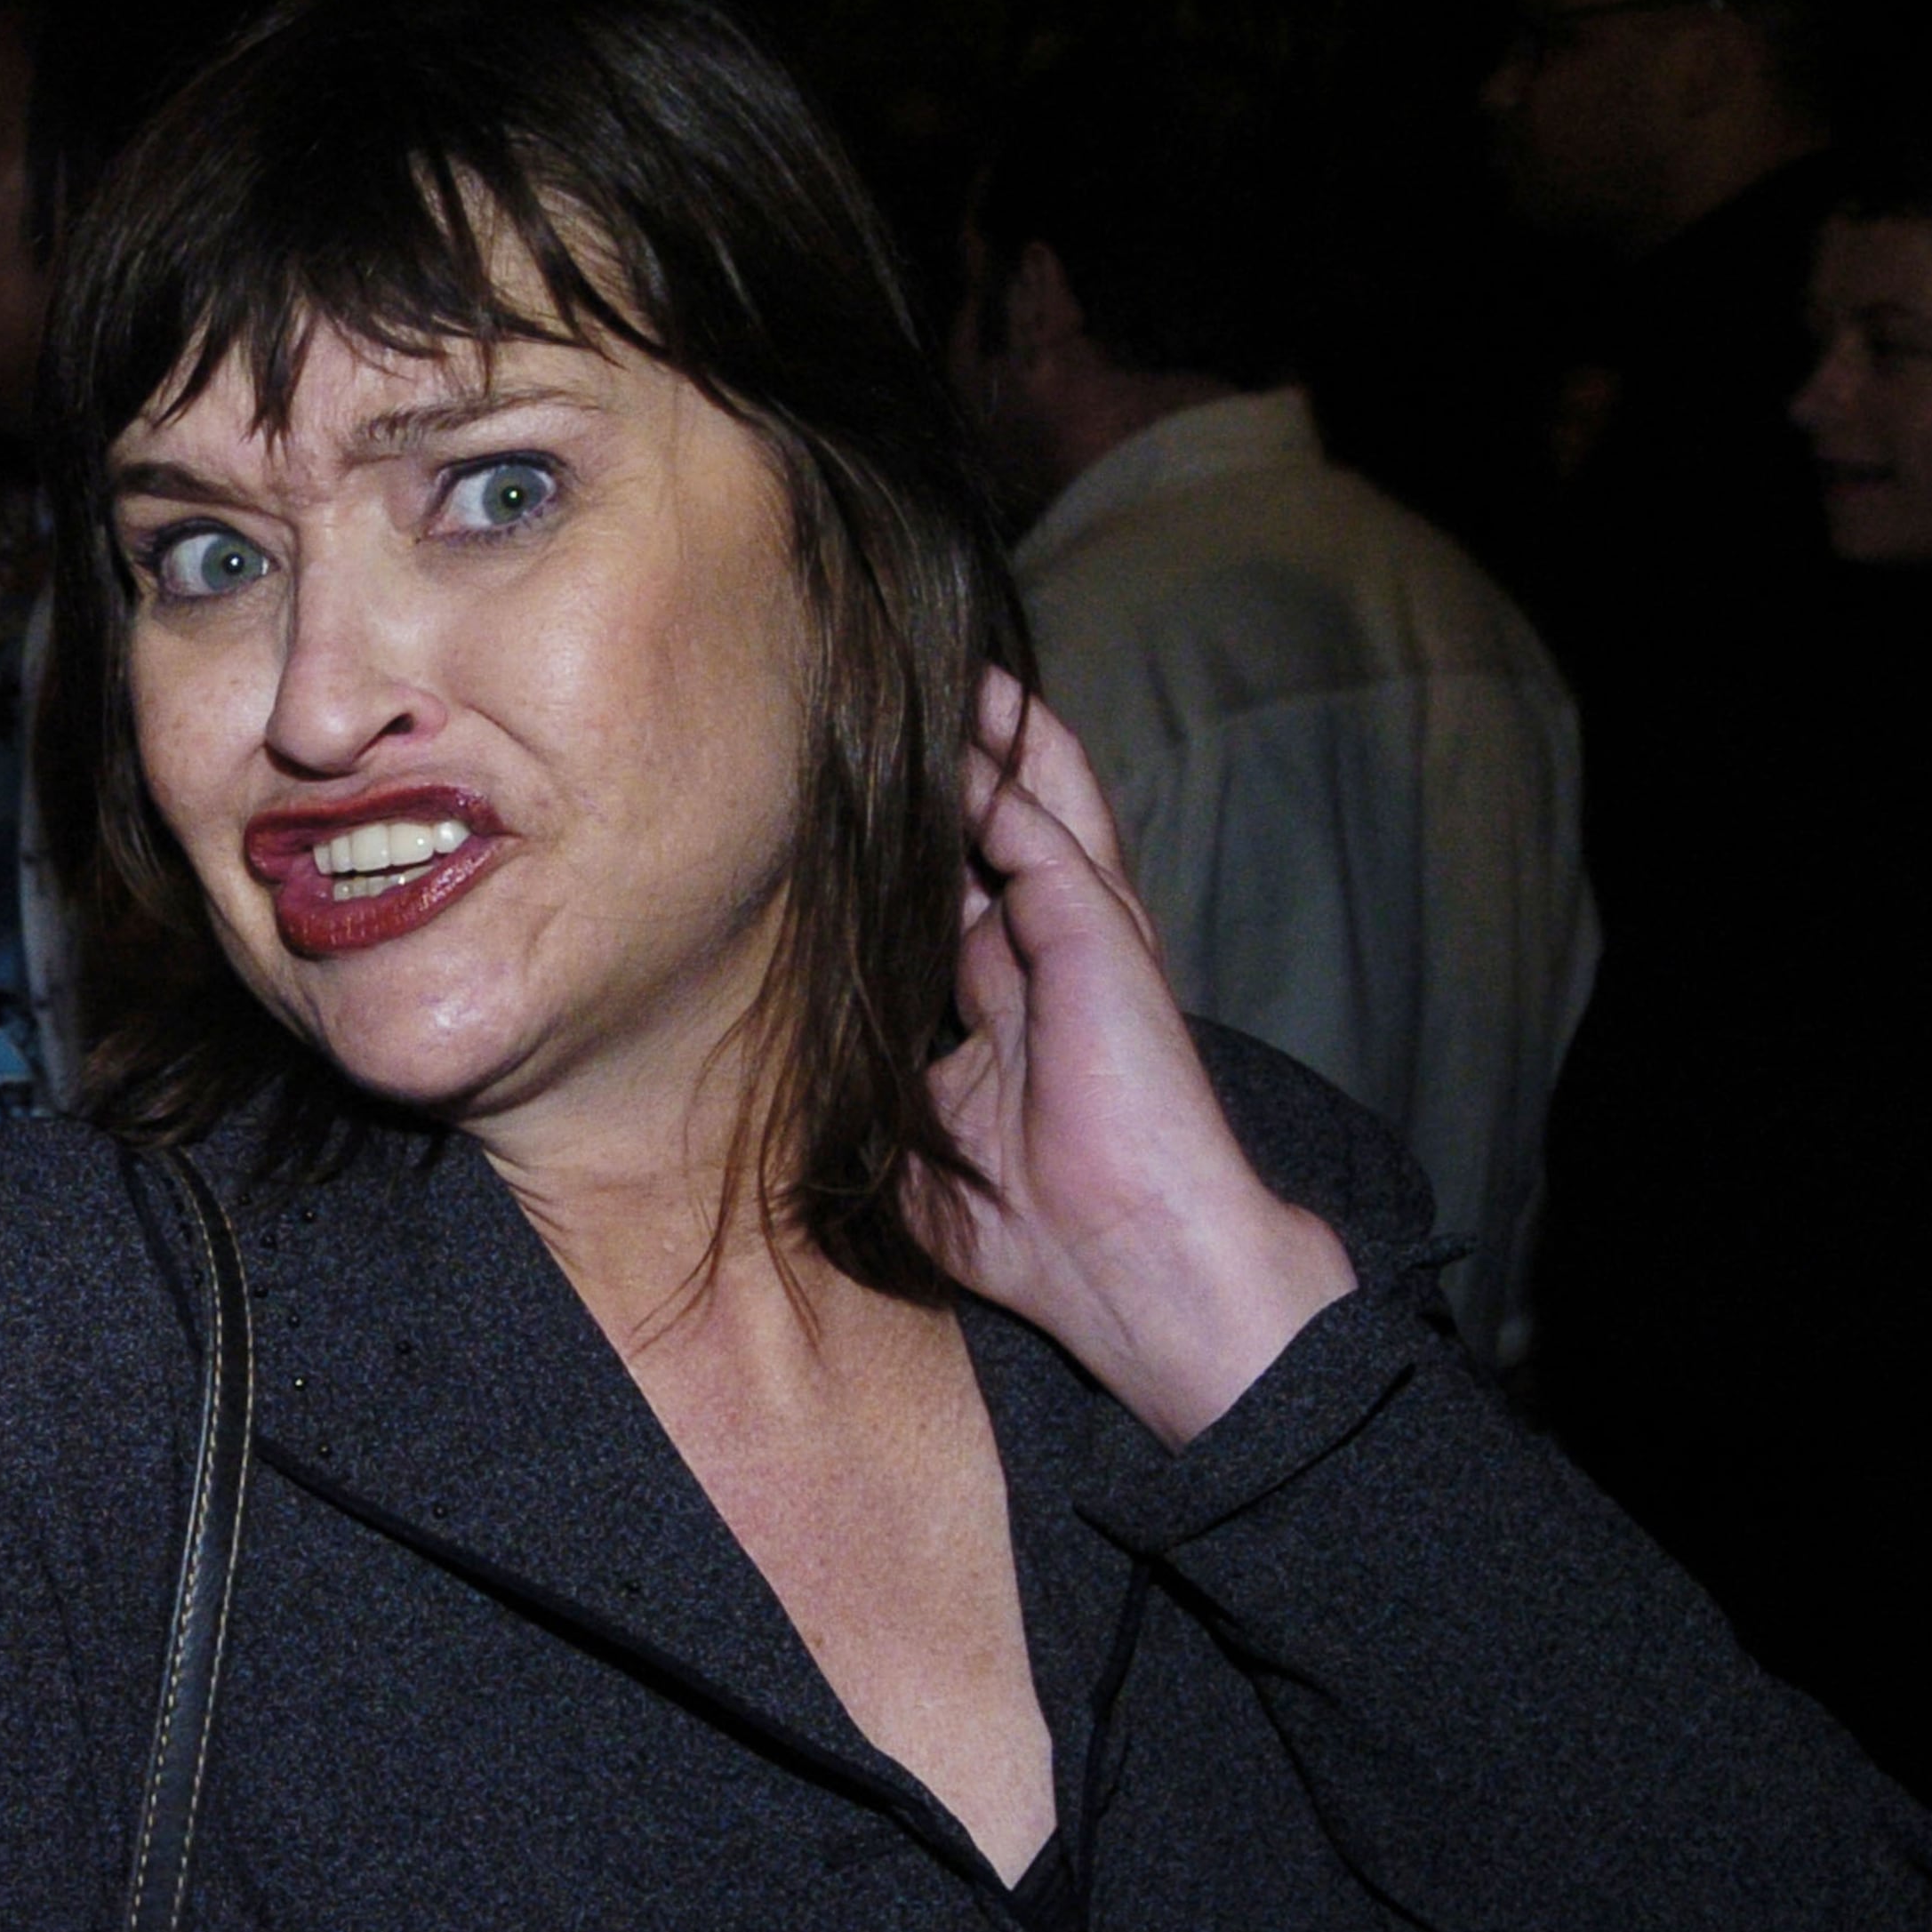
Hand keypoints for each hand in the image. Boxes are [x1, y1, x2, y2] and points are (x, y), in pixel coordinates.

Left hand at [915, 668, 1353, 1446]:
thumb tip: (794, 1079)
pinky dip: (1001, 773)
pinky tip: (966, 723)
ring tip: (955, 668)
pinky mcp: (1096, 930)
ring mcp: (1078, 938)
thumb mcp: (912, 1158)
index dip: (909, 852)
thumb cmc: (1032, 1234)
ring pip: (1034, 807)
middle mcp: (1044, 959)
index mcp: (1006, 1008)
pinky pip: (1037, 828)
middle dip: (960, 769)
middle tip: (903, 698)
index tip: (845, 805)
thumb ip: (869, 1095)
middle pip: (996, 834)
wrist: (1137, 1263)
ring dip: (996, 738)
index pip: (952, 899)